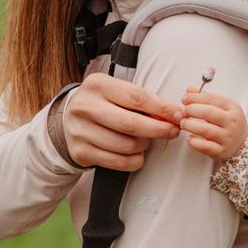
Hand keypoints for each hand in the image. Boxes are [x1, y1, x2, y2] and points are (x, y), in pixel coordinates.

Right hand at [63, 71, 181, 170]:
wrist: (69, 120)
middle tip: (173, 131)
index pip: (136, 97)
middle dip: (158, 130)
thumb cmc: (102, 104)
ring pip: (126, 145)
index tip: (178, 115)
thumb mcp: (116, 91)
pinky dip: (135, 160)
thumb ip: (141, 100)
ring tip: (147, 140)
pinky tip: (137, 154)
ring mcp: (80, 131)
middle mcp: (85, 106)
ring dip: (145, 145)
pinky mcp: (80, 152)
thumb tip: (172, 114)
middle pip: (131, 123)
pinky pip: (118, 162)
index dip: (161, 108)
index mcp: (97, 85)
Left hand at [180, 88, 247, 161]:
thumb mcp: (222, 106)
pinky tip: (189, 138)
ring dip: (190, 125)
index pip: (212, 99)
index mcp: (232, 107)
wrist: (241, 143)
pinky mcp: (221, 151)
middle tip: (183, 111)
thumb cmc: (228, 122)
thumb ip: (205, 97)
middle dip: (192, 110)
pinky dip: (194, 142)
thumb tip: (189, 90)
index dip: (195, 98)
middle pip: (209, 113)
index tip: (184, 98)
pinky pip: (205, 147)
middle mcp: (231, 122)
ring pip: (206, 130)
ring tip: (183, 123)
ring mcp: (227, 137)